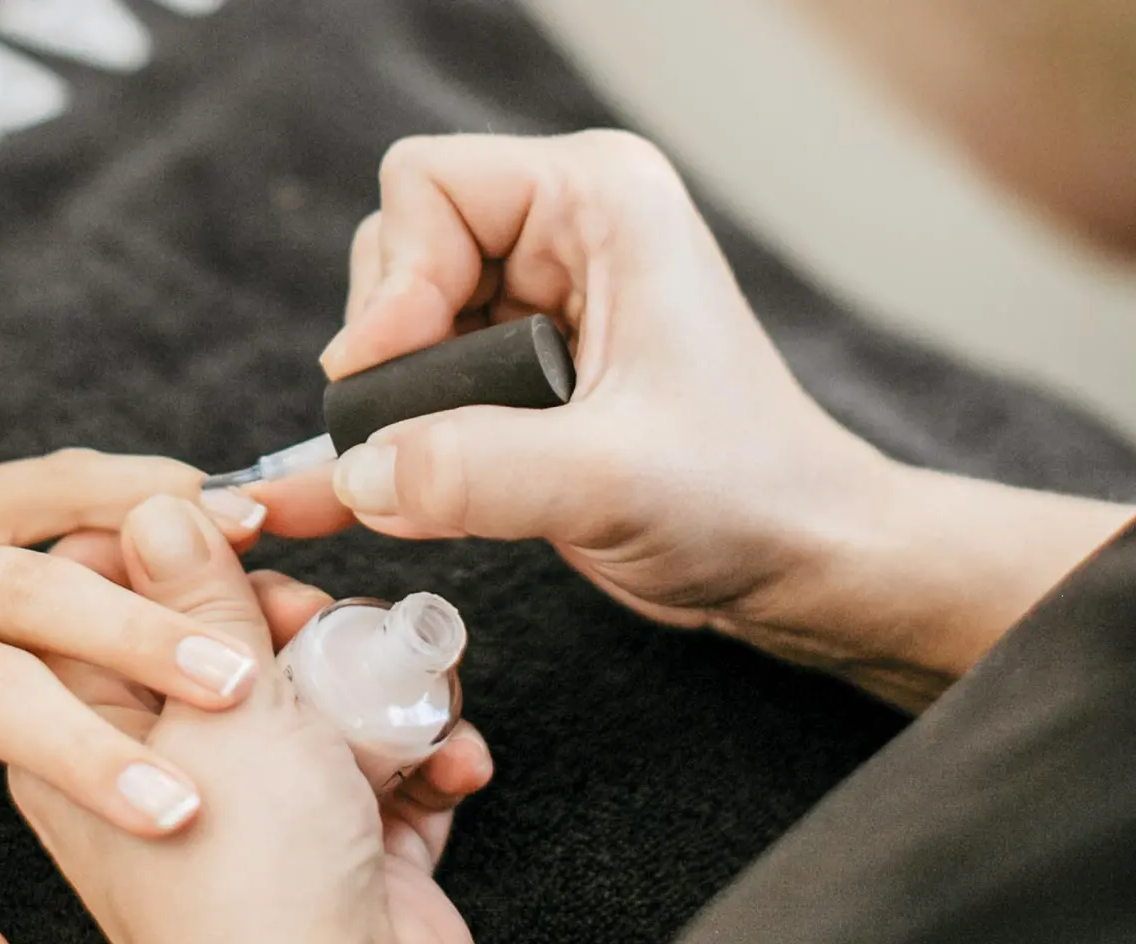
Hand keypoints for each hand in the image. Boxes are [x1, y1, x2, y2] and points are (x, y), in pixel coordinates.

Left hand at [8, 497, 492, 943]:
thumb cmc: (244, 880)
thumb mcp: (218, 707)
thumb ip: (196, 598)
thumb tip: (153, 505)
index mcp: (85, 735)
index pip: (103, 600)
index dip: (171, 546)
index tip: (240, 519)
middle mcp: (166, 767)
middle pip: (226, 639)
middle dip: (296, 619)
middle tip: (321, 623)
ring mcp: (257, 810)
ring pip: (319, 695)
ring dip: (382, 686)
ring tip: (411, 695)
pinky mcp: (338, 845)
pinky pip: (385, 765)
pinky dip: (425, 758)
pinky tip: (451, 764)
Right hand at [253, 132, 1135, 708]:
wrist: (797, 563)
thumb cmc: (749, 497)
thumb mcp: (609, 480)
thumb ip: (475, 470)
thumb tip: (358, 472)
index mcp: (599, 202)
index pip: (425, 187)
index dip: (393, 284)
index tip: (394, 380)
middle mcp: (563, 235)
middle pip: (395, 253)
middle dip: (390, 353)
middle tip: (420, 438)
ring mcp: (536, 306)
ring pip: (395, 328)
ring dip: (390, 408)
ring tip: (426, 482)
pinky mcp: (520, 378)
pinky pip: (415, 388)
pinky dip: (383, 445)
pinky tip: (338, 500)